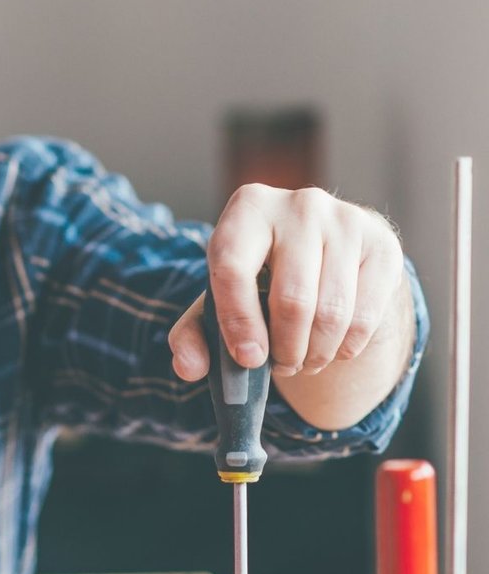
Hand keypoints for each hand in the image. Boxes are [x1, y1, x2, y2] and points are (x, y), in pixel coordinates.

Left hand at [169, 184, 406, 381]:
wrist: (323, 250)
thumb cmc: (259, 276)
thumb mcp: (217, 298)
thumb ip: (192, 335)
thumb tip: (189, 368)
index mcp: (248, 208)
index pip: (234, 269)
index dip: (238, 322)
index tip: (248, 358)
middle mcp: (300, 204)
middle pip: (292, 300)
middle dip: (285, 349)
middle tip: (281, 365)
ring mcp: (346, 221)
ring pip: (332, 313)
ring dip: (316, 354)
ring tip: (304, 360)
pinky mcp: (383, 245)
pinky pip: (366, 316)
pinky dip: (346, 348)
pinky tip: (333, 348)